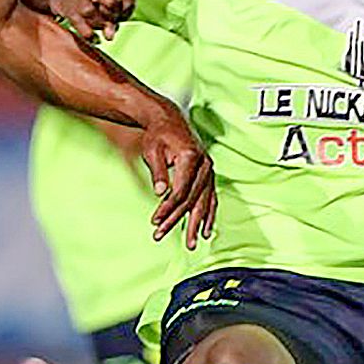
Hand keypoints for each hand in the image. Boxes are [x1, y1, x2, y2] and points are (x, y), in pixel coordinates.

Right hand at [12, 0, 133, 40]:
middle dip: (112, 18)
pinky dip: (89, 35)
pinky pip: (84, 29)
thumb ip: (113, 12)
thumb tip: (110, 36)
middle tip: (105, 19)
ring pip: (98, 17)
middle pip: (114, 5)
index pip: (128, 1)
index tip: (118, 16)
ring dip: (98, 26)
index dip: (125, 14)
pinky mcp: (66, 7)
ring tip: (92, 21)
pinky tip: (89, 34)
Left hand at [137, 108, 215, 248]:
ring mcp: (209, 170)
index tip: (155, 221)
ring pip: (203, 202)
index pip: (181, 191)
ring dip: (196, 224)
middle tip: (163, 236)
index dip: (168, 208)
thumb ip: (158, 172)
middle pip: (192, 200)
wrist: (170, 120)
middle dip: (178, 221)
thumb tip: (160, 194)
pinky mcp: (209, 175)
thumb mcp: (152, 151)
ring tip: (191, 243)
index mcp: (191, 157)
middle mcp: (205, 165)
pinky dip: (209, 215)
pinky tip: (205, 230)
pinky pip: (211, 198)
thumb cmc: (158, 135)